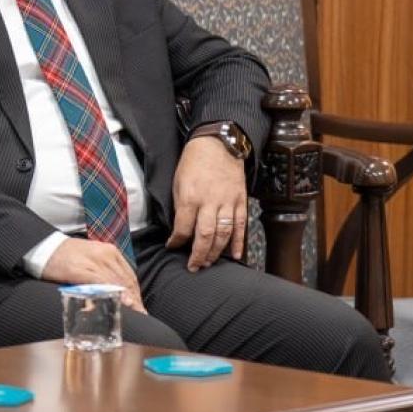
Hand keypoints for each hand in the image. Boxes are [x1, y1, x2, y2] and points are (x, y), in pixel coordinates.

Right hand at [41, 238, 144, 311]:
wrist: (42, 247)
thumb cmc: (65, 256)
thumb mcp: (90, 259)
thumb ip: (103, 272)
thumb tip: (116, 291)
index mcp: (109, 251)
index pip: (129, 274)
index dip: (136, 292)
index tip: (140, 306)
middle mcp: (105, 254)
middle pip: (125, 280)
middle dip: (134, 299)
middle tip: (141, 314)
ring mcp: (93, 261)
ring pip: (116, 282)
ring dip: (127, 299)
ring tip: (134, 313)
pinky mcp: (81, 269)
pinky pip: (100, 283)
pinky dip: (111, 294)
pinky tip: (117, 303)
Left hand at [166, 135, 248, 270]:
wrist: (218, 144)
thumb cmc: (193, 163)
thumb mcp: (177, 182)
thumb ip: (180, 206)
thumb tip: (179, 228)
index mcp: (190, 197)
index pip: (183, 228)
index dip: (177, 242)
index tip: (172, 247)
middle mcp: (210, 202)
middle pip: (205, 236)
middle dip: (198, 255)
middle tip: (194, 267)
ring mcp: (228, 202)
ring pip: (223, 234)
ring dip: (216, 252)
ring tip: (209, 263)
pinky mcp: (240, 201)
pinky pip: (241, 226)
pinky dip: (238, 243)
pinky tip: (235, 256)